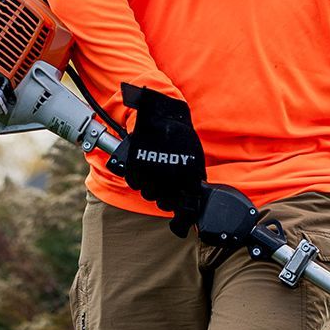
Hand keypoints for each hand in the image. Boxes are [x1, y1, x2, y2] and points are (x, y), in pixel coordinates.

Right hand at [119, 85, 207, 237]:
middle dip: (164, 199)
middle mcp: (169, 180)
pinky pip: (134, 182)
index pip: (184, 208)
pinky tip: (143, 172)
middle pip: (164, 203)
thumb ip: (193, 180)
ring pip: (148, 194)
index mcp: (187, 179)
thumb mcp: (194, 160)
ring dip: (150, 190)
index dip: (180, 212)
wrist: (163, 117)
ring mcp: (151, 174)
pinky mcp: (136, 167)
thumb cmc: (180, 137)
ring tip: (154, 179)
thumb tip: (192, 196)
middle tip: (165, 190)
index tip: (178, 211)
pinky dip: (138, 180)